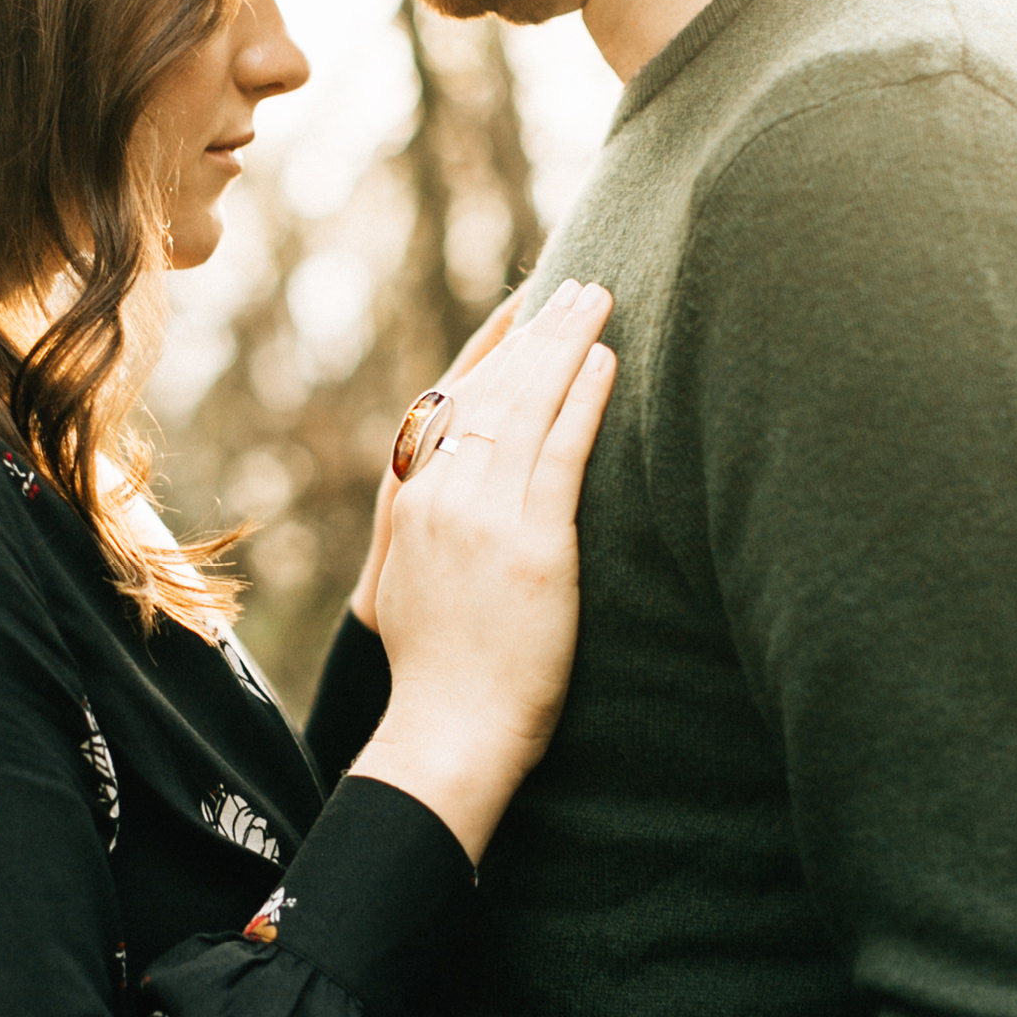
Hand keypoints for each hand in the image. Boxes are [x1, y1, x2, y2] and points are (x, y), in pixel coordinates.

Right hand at [352, 279, 615, 862]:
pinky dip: (585, 398)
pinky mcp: (530, 543)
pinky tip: (608, 362)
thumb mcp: (408, 587)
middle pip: (490, 390)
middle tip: (575, 284)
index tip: (524, 309)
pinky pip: (561, 451)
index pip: (453, 404)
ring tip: (599, 299)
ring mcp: (482, 517)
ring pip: (526, 406)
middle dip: (536, 332)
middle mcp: (439, 497)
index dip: (493, 350)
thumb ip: (426, 530)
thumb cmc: (440, 677)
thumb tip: (447, 495)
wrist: (447, 732)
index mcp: (410, 504)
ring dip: (566, 345)